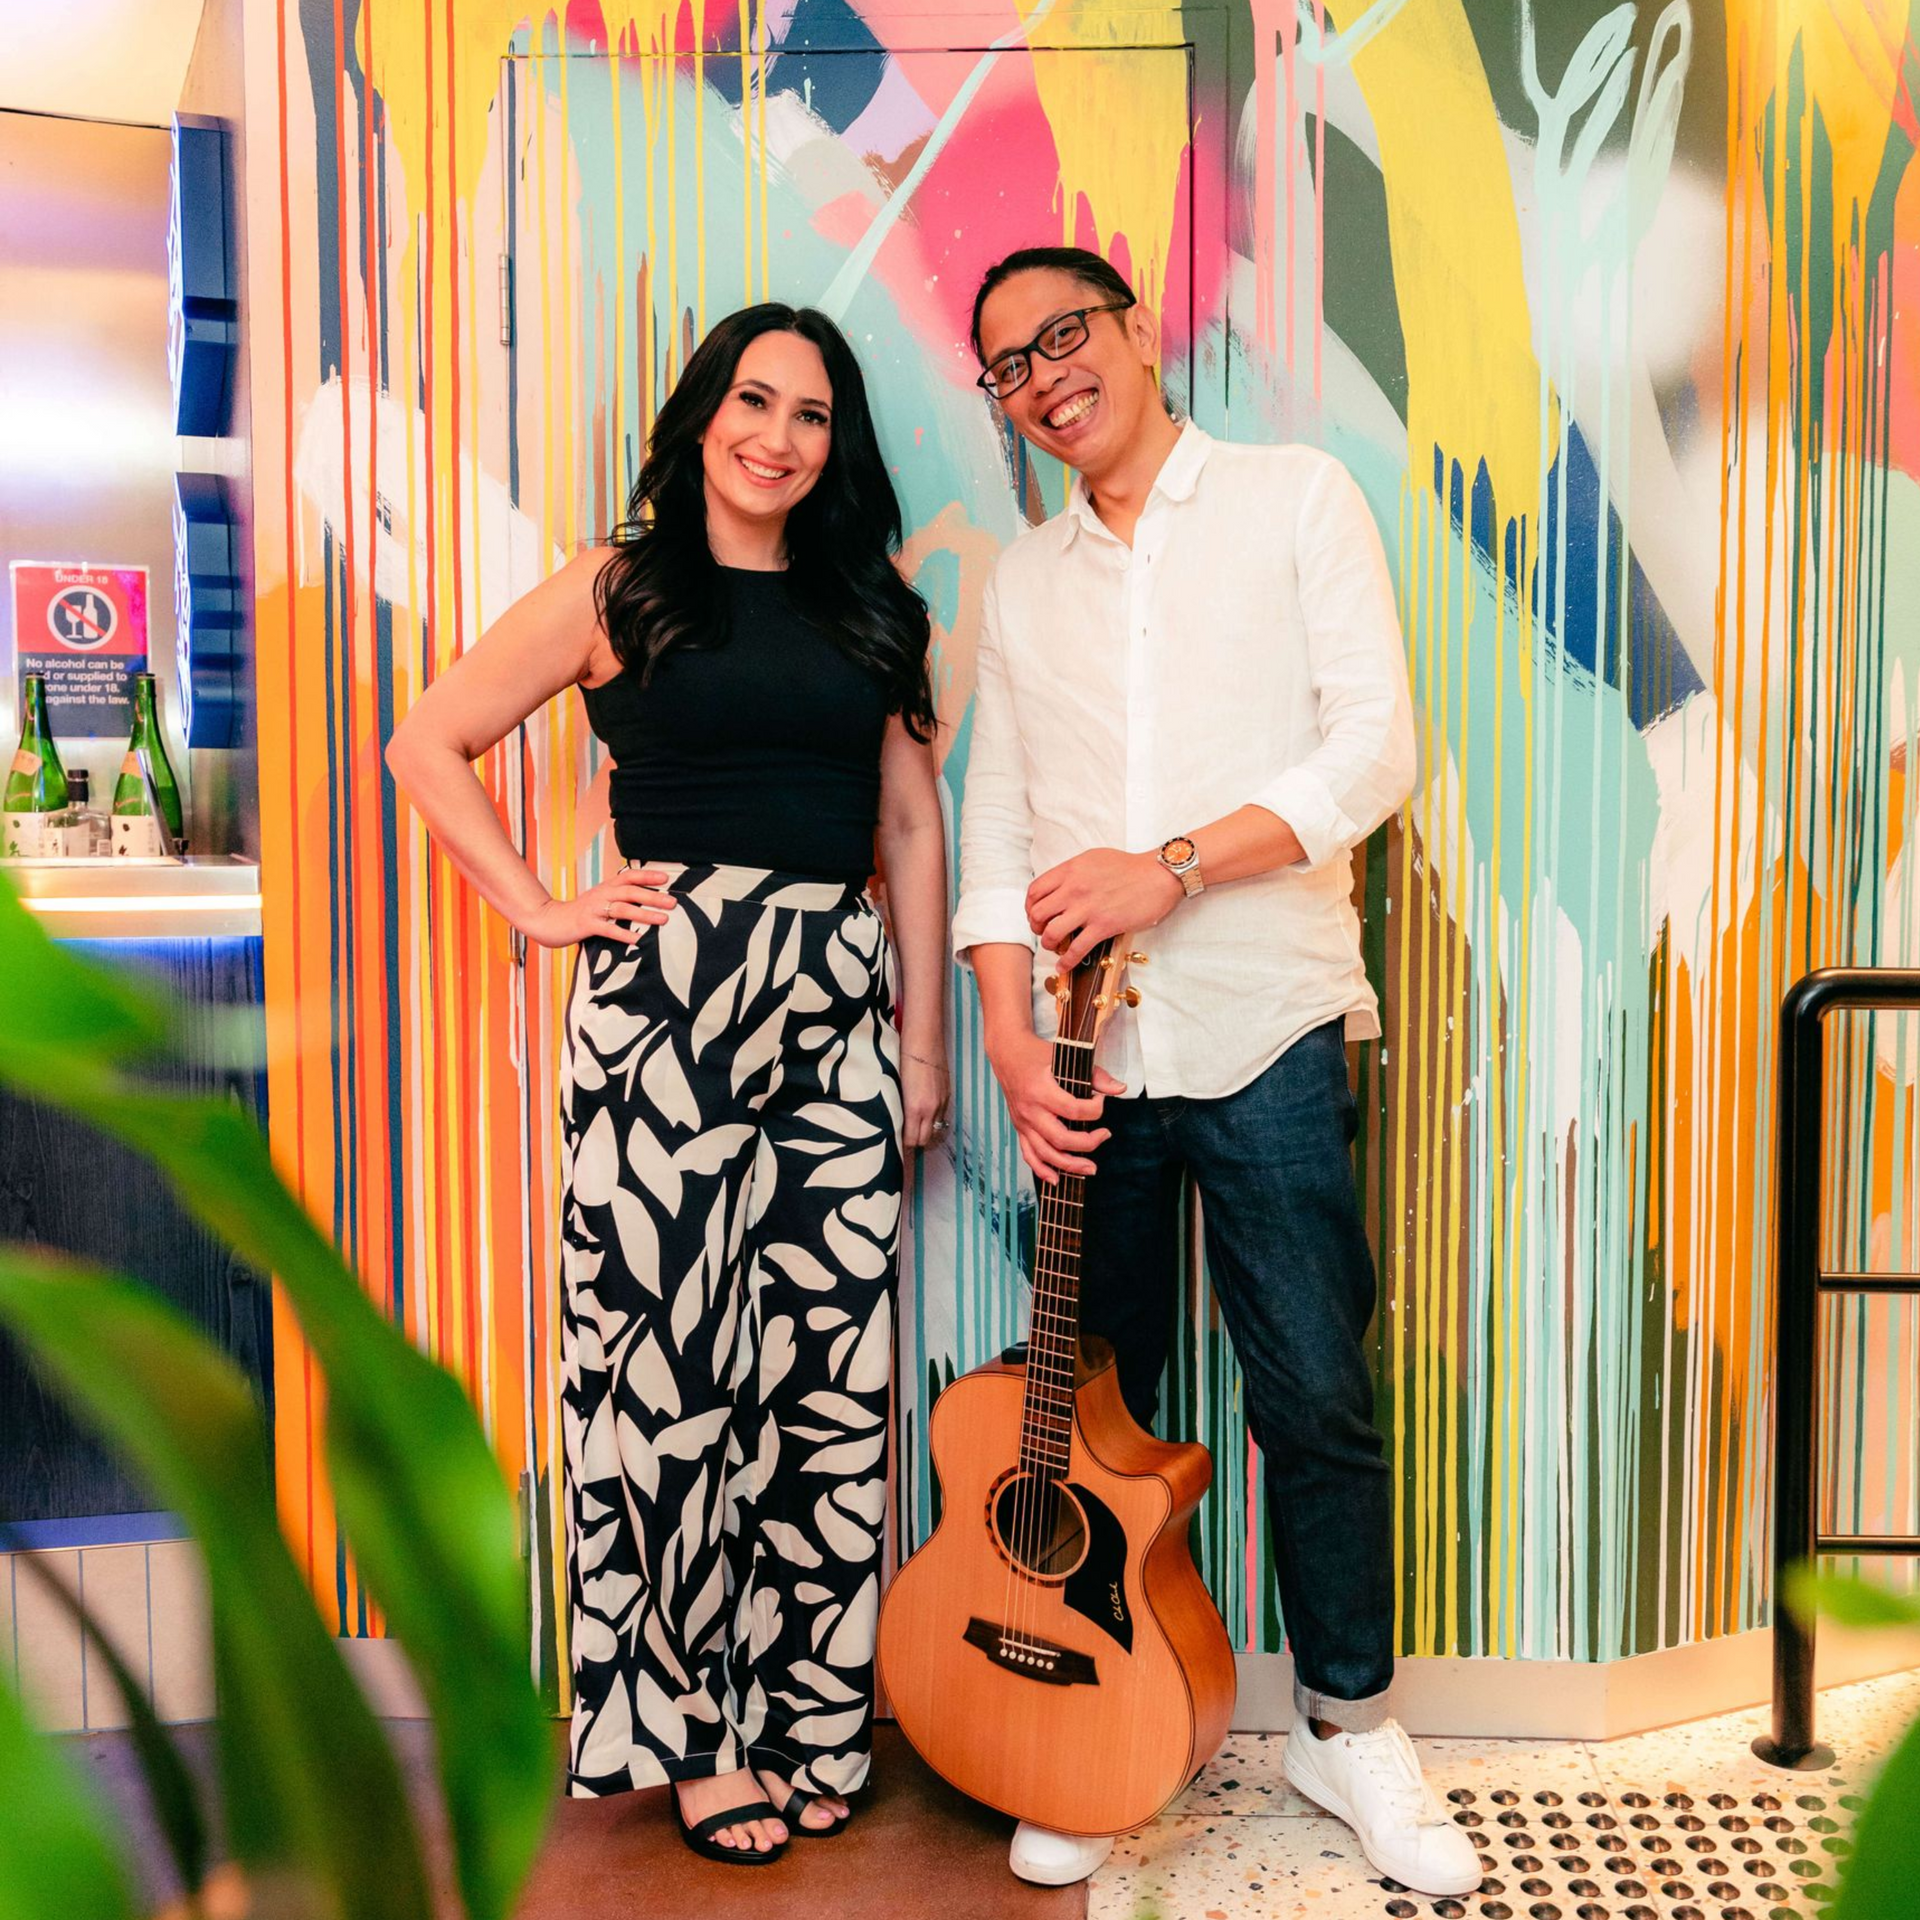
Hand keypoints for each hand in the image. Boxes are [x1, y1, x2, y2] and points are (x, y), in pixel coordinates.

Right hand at [524, 865, 676, 947]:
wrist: (549, 920)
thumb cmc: (579, 912)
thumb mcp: (600, 900)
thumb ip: (619, 898)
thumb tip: (646, 900)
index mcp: (606, 887)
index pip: (629, 876)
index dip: (647, 876)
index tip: (666, 878)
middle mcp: (601, 895)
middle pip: (630, 892)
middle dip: (653, 896)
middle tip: (672, 903)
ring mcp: (593, 909)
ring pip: (622, 909)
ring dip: (644, 914)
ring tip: (662, 920)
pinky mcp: (586, 925)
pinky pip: (608, 929)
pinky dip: (623, 934)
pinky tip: (637, 939)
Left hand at [901, 1045, 949, 1150]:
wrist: (924, 1037)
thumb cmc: (903, 1057)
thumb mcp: (896, 1086)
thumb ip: (899, 1107)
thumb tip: (896, 1121)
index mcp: (915, 1108)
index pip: (912, 1140)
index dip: (903, 1145)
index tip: (896, 1145)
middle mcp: (931, 1108)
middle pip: (925, 1139)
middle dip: (915, 1143)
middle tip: (904, 1140)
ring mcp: (942, 1101)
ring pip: (936, 1129)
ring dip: (926, 1132)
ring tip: (914, 1129)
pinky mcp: (948, 1093)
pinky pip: (942, 1115)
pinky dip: (934, 1119)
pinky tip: (925, 1114)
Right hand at [984, 1027, 1126, 1184]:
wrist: (1007, 1054)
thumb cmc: (1037, 1054)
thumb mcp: (1066, 1058)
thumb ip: (1095, 1075)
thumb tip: (1120, 1089)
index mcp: (1041, 1090)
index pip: (1073, 1109)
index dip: (1095, 1109)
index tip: (1101, 1101)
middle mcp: (1030, 1110)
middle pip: (1060, 1138)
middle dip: (1087, 1143)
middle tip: (1105, 1136)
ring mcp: (1023, 1122)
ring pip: (1045, 1153)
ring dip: (1069, 1165)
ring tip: (1090, 1168)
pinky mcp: (1019, 1128)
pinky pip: (1029, 1155)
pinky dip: (1041, 1170)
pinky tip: (1056, 1180)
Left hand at [1026, 849, 1182, 969]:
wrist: (1158, 875)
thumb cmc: (1129, 867)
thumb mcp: (1094, 859)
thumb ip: (1073, 872)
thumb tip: (1059, 886)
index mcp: (1071, 870)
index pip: (1035, 891)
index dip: (1030, 907)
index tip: (1035, 915)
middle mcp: (1074, 888)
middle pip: (1038, 913)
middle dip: (1037, 927)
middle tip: (1044, 931)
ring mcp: (1088, 908)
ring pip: (1051, 933)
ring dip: (1049, 944)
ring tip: (1055, 948)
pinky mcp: (1103, 926)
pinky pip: (1076, 949)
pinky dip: (1066, 962)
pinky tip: (1063, 967)